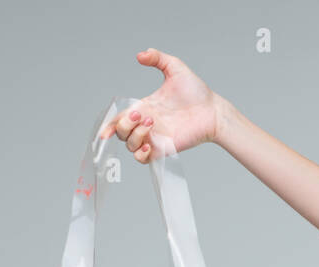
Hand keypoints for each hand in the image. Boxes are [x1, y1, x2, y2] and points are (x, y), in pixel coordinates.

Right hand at [100, 48, 221, 161]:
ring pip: (130, 145)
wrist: (213, 110)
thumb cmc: (197, 92)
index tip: (106, 129)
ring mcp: (155, 138)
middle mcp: (147, 124)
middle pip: (121, 132)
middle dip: (124, 124)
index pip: (119, 118)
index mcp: (145, 107)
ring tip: (151, 123)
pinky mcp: (164, 149)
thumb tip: (139, 55)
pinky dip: (140, 155)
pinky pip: (143, 159)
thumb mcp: (175, 68)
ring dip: (134, 135)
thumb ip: (157, 58)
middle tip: (143, 114)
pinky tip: (147, 145)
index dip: (109, 124)